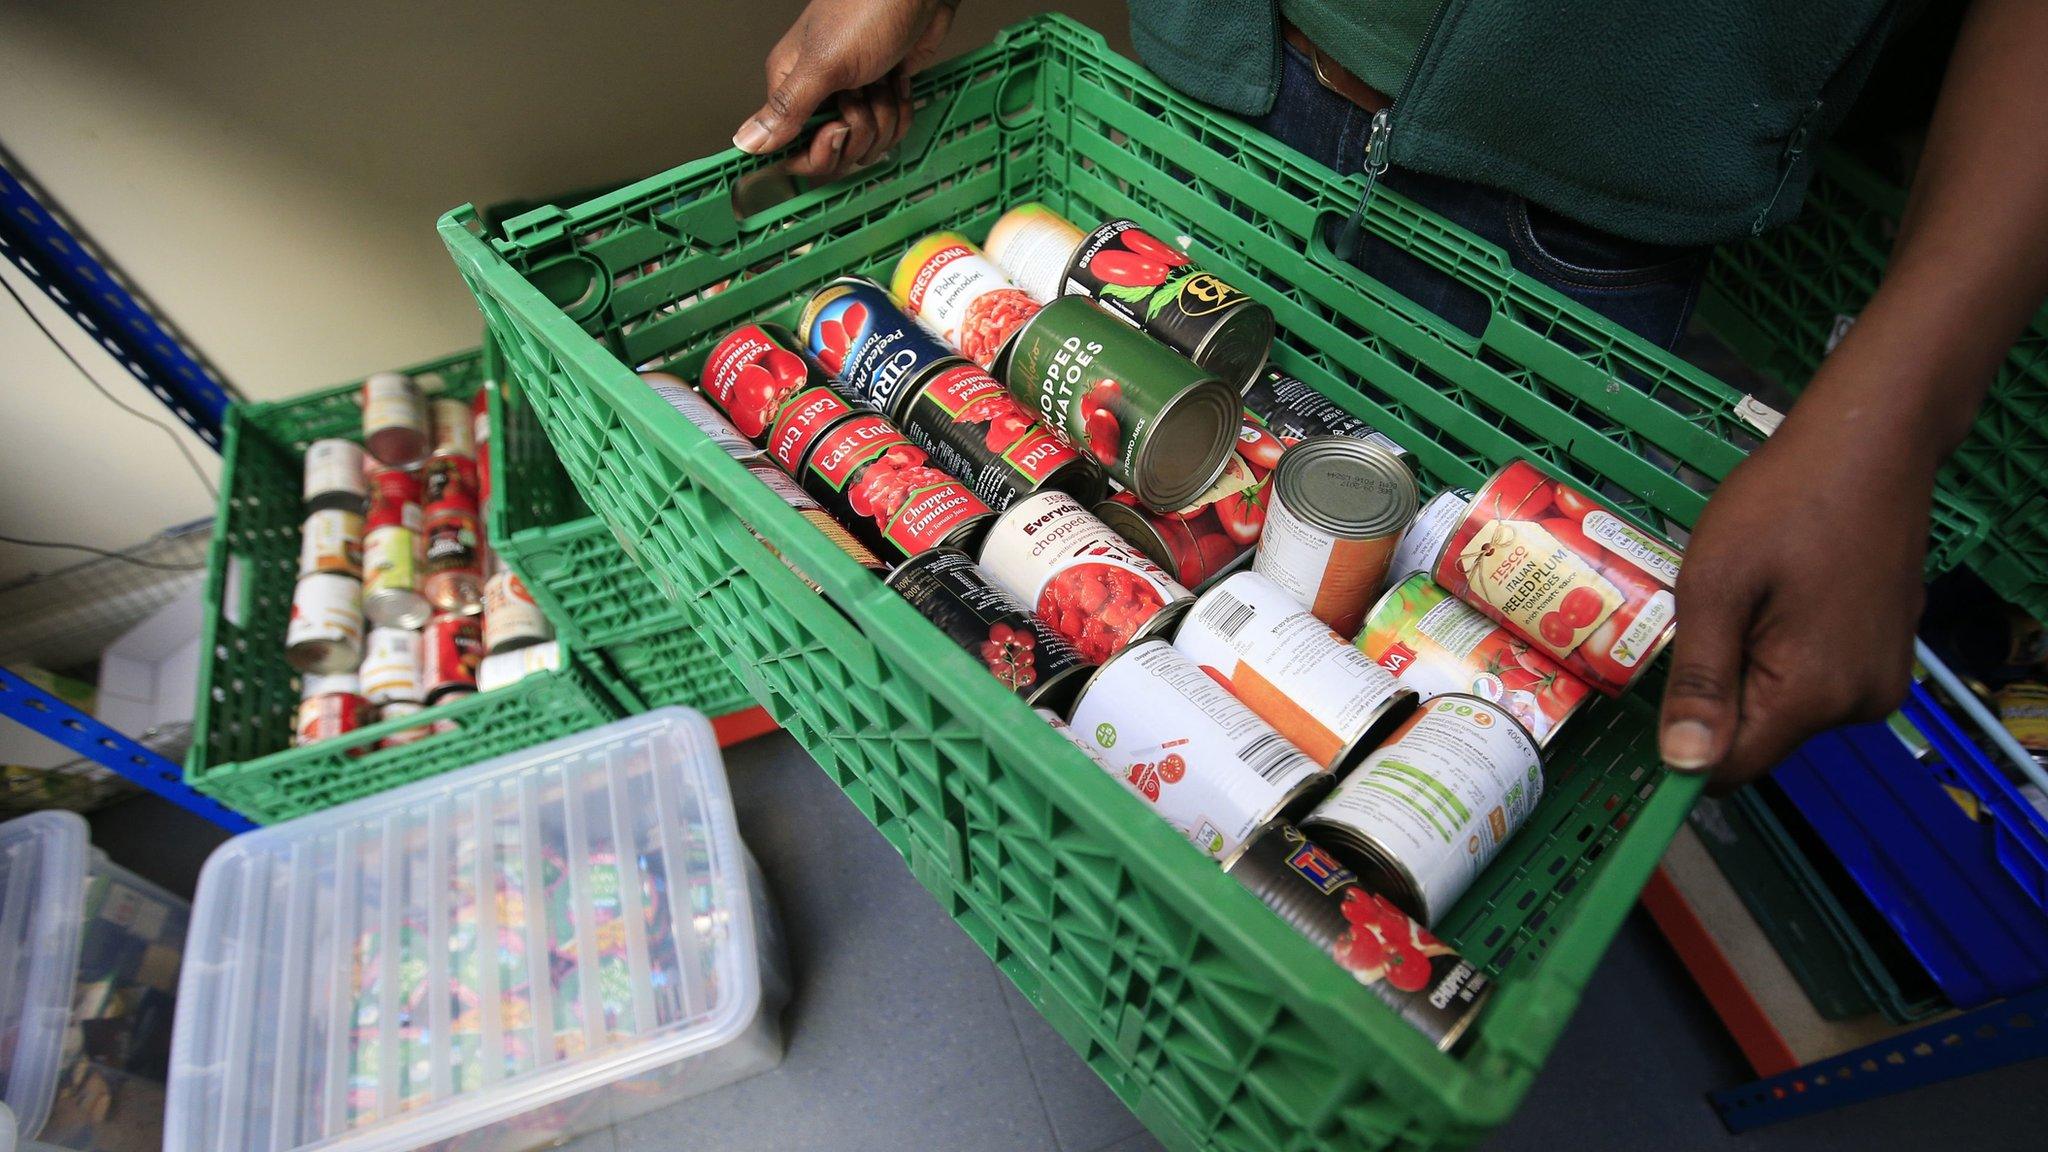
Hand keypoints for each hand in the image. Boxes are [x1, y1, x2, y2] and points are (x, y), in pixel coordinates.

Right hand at [733, 0, 959, 177]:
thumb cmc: (869, 8)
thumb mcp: (825, 63)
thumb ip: (787, 108)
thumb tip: (745, 141)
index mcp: (792, 86)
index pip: (793, 149)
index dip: (819, 151)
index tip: (837, 129)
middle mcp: (819, 95)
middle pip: (834, 152)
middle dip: (859, 131)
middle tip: (863, 94)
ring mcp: (852, 97)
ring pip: (867, 142)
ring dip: (885, 116)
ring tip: (883, 80)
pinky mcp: (881, 95)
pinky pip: (891, 128)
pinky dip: (901, 109)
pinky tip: (898, 81)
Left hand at [1656, 412, 1928, 786]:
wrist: (1872, 442)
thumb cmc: (1784, 503)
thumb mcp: (1716, 587)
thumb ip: (1701, 680)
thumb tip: (1684, 766)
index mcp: (1815, 695)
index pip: (1731, 768)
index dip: (1684, 744)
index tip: (1663, 686)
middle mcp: (1860, 704)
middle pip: (1758, 736)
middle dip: (1720, 689)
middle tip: (1716, 612)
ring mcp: (1881, 679)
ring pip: (1784, 706)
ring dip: (1751, 666)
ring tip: (1754, 596)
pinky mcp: (1887, 653)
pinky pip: (1816, 678)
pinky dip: (1786, 650)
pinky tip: (1785, 594)